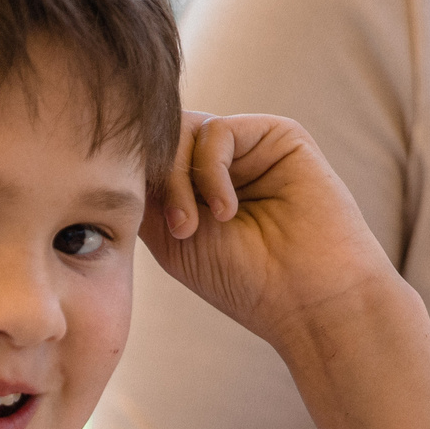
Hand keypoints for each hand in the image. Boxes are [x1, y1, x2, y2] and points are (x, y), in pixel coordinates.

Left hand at [144, 113, 404, 349]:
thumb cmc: (242, 281)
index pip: (144, 159)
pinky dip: (209, 172)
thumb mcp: (170, 237)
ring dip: (177, 179)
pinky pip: (217, 130)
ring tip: (194, 226)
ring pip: (181, 129)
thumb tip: (119, 146)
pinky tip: (227, 211)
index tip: (136, 226)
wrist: (309, 299)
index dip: (129, 183)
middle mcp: (220, 161)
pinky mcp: (277, 134)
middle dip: (154, 180)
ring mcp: (248, 146)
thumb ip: (145, 190)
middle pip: (159, 139)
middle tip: (178, 230)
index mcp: (195, 185)